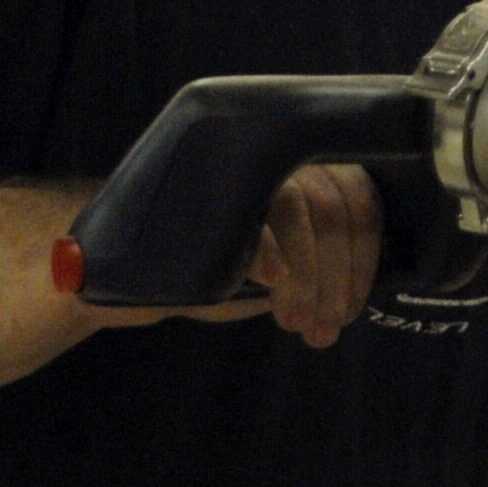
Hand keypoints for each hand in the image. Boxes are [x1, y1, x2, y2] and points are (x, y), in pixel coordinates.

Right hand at [81, 161, 382, 347]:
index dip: (361, 261)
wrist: (126, 265)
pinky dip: (270, 249)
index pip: (359, 201)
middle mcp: (276, 158)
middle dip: (336, 277)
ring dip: (307, 275)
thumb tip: (357, 293)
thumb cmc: (211, 266)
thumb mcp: (274, 274)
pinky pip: (253, 209)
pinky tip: (274, 281)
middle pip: (336, 206)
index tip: (348, 311)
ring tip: (297, 322)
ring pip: (301, 205)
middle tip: (322, 328)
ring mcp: (240, 165)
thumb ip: (317, 272)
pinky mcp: (206, 184)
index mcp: (304, 173)